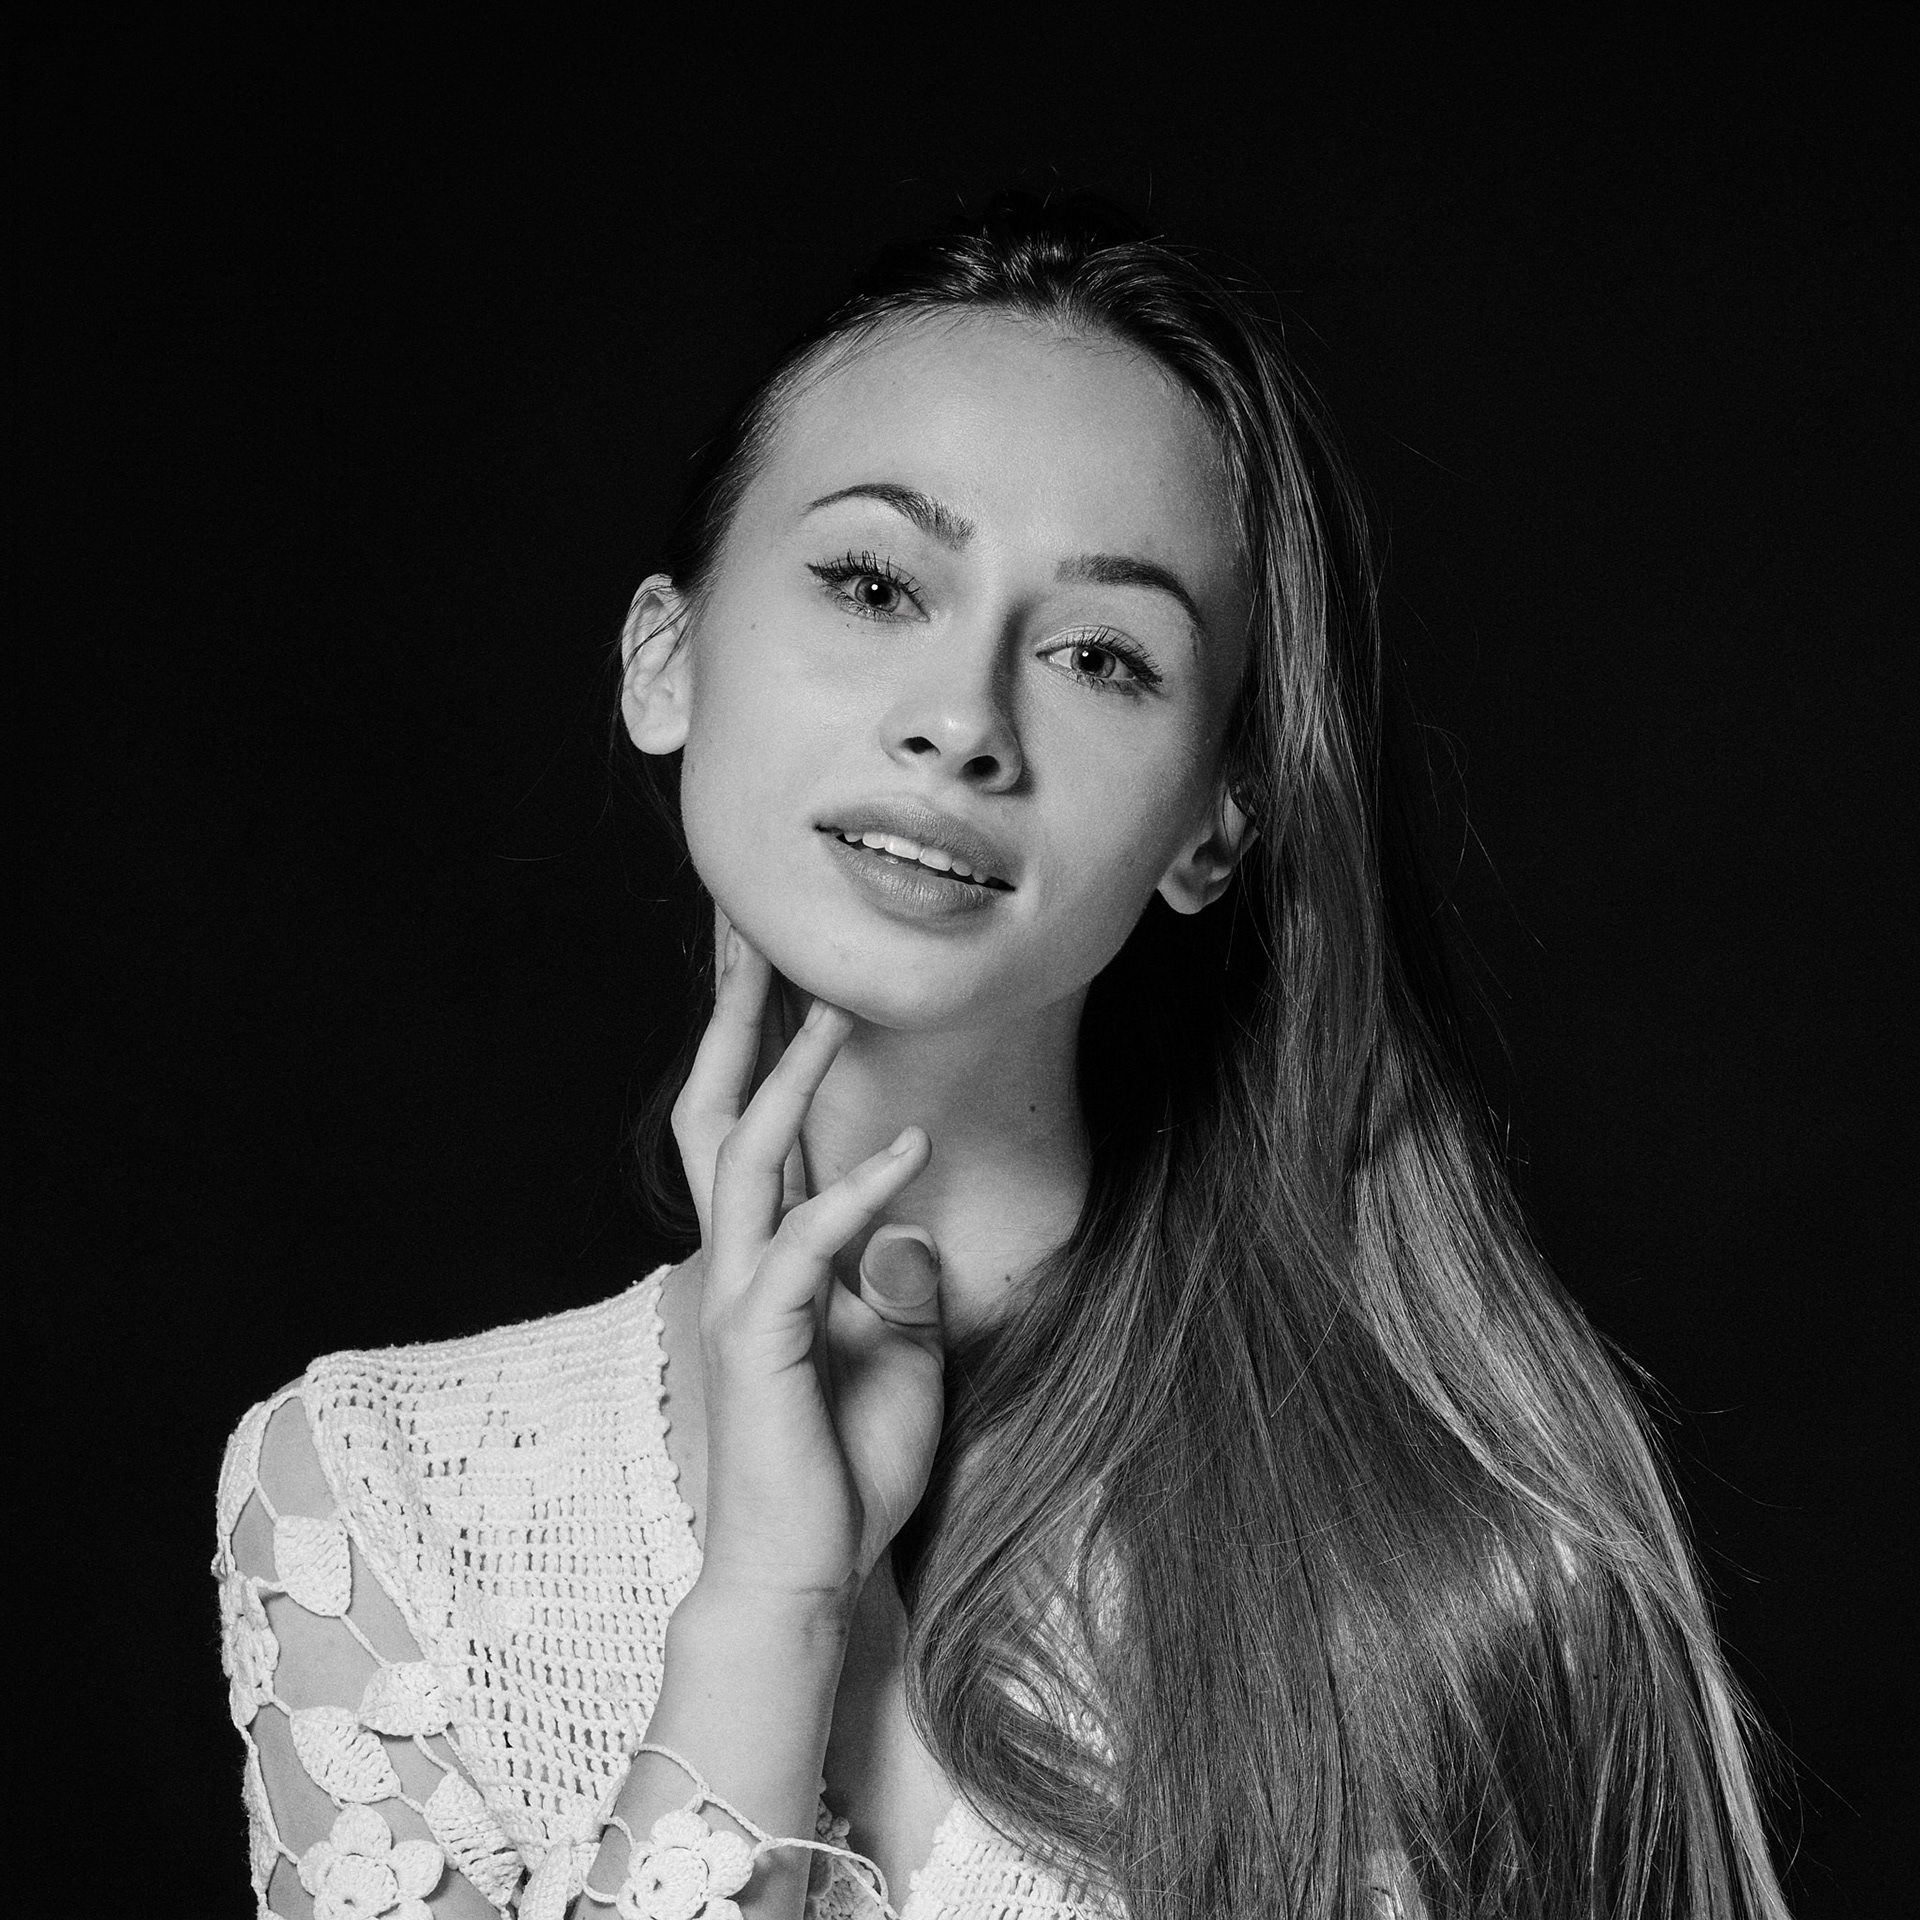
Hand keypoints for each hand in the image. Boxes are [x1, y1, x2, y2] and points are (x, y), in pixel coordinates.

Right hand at [673, 928, 944, 1608]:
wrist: (803, 1570)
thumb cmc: (844, 1467)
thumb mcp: (897, 1356)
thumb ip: (895, 1285)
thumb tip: (907, 1226)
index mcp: (766, 1256)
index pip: (754, 1127)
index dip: (759, 1045)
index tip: (773, 966)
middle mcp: (739, 1259)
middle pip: (718, 1111)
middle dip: (734, 1022)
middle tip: (751, 932)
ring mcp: (740, 1293)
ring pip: (744, 1154)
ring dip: (792, 1074)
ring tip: (837, 1001)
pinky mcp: (761, 1337)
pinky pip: (806, 1242)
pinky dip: (858, 1190)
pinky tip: (911, 1147)